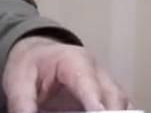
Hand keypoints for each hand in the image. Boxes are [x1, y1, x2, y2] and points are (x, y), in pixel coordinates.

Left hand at [2, 35, 129, 112]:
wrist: (39, 55)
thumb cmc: (32, 65)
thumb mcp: (19, 81)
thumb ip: (22, 103)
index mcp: (74, 60)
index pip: (88, 82)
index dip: (95, 100)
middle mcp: (96, 70)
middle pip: (112, 93)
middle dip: (112, 111)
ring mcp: (105, 81)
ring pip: (121, 100)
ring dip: (119, 112)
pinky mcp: (106, 94)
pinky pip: (120, 105)